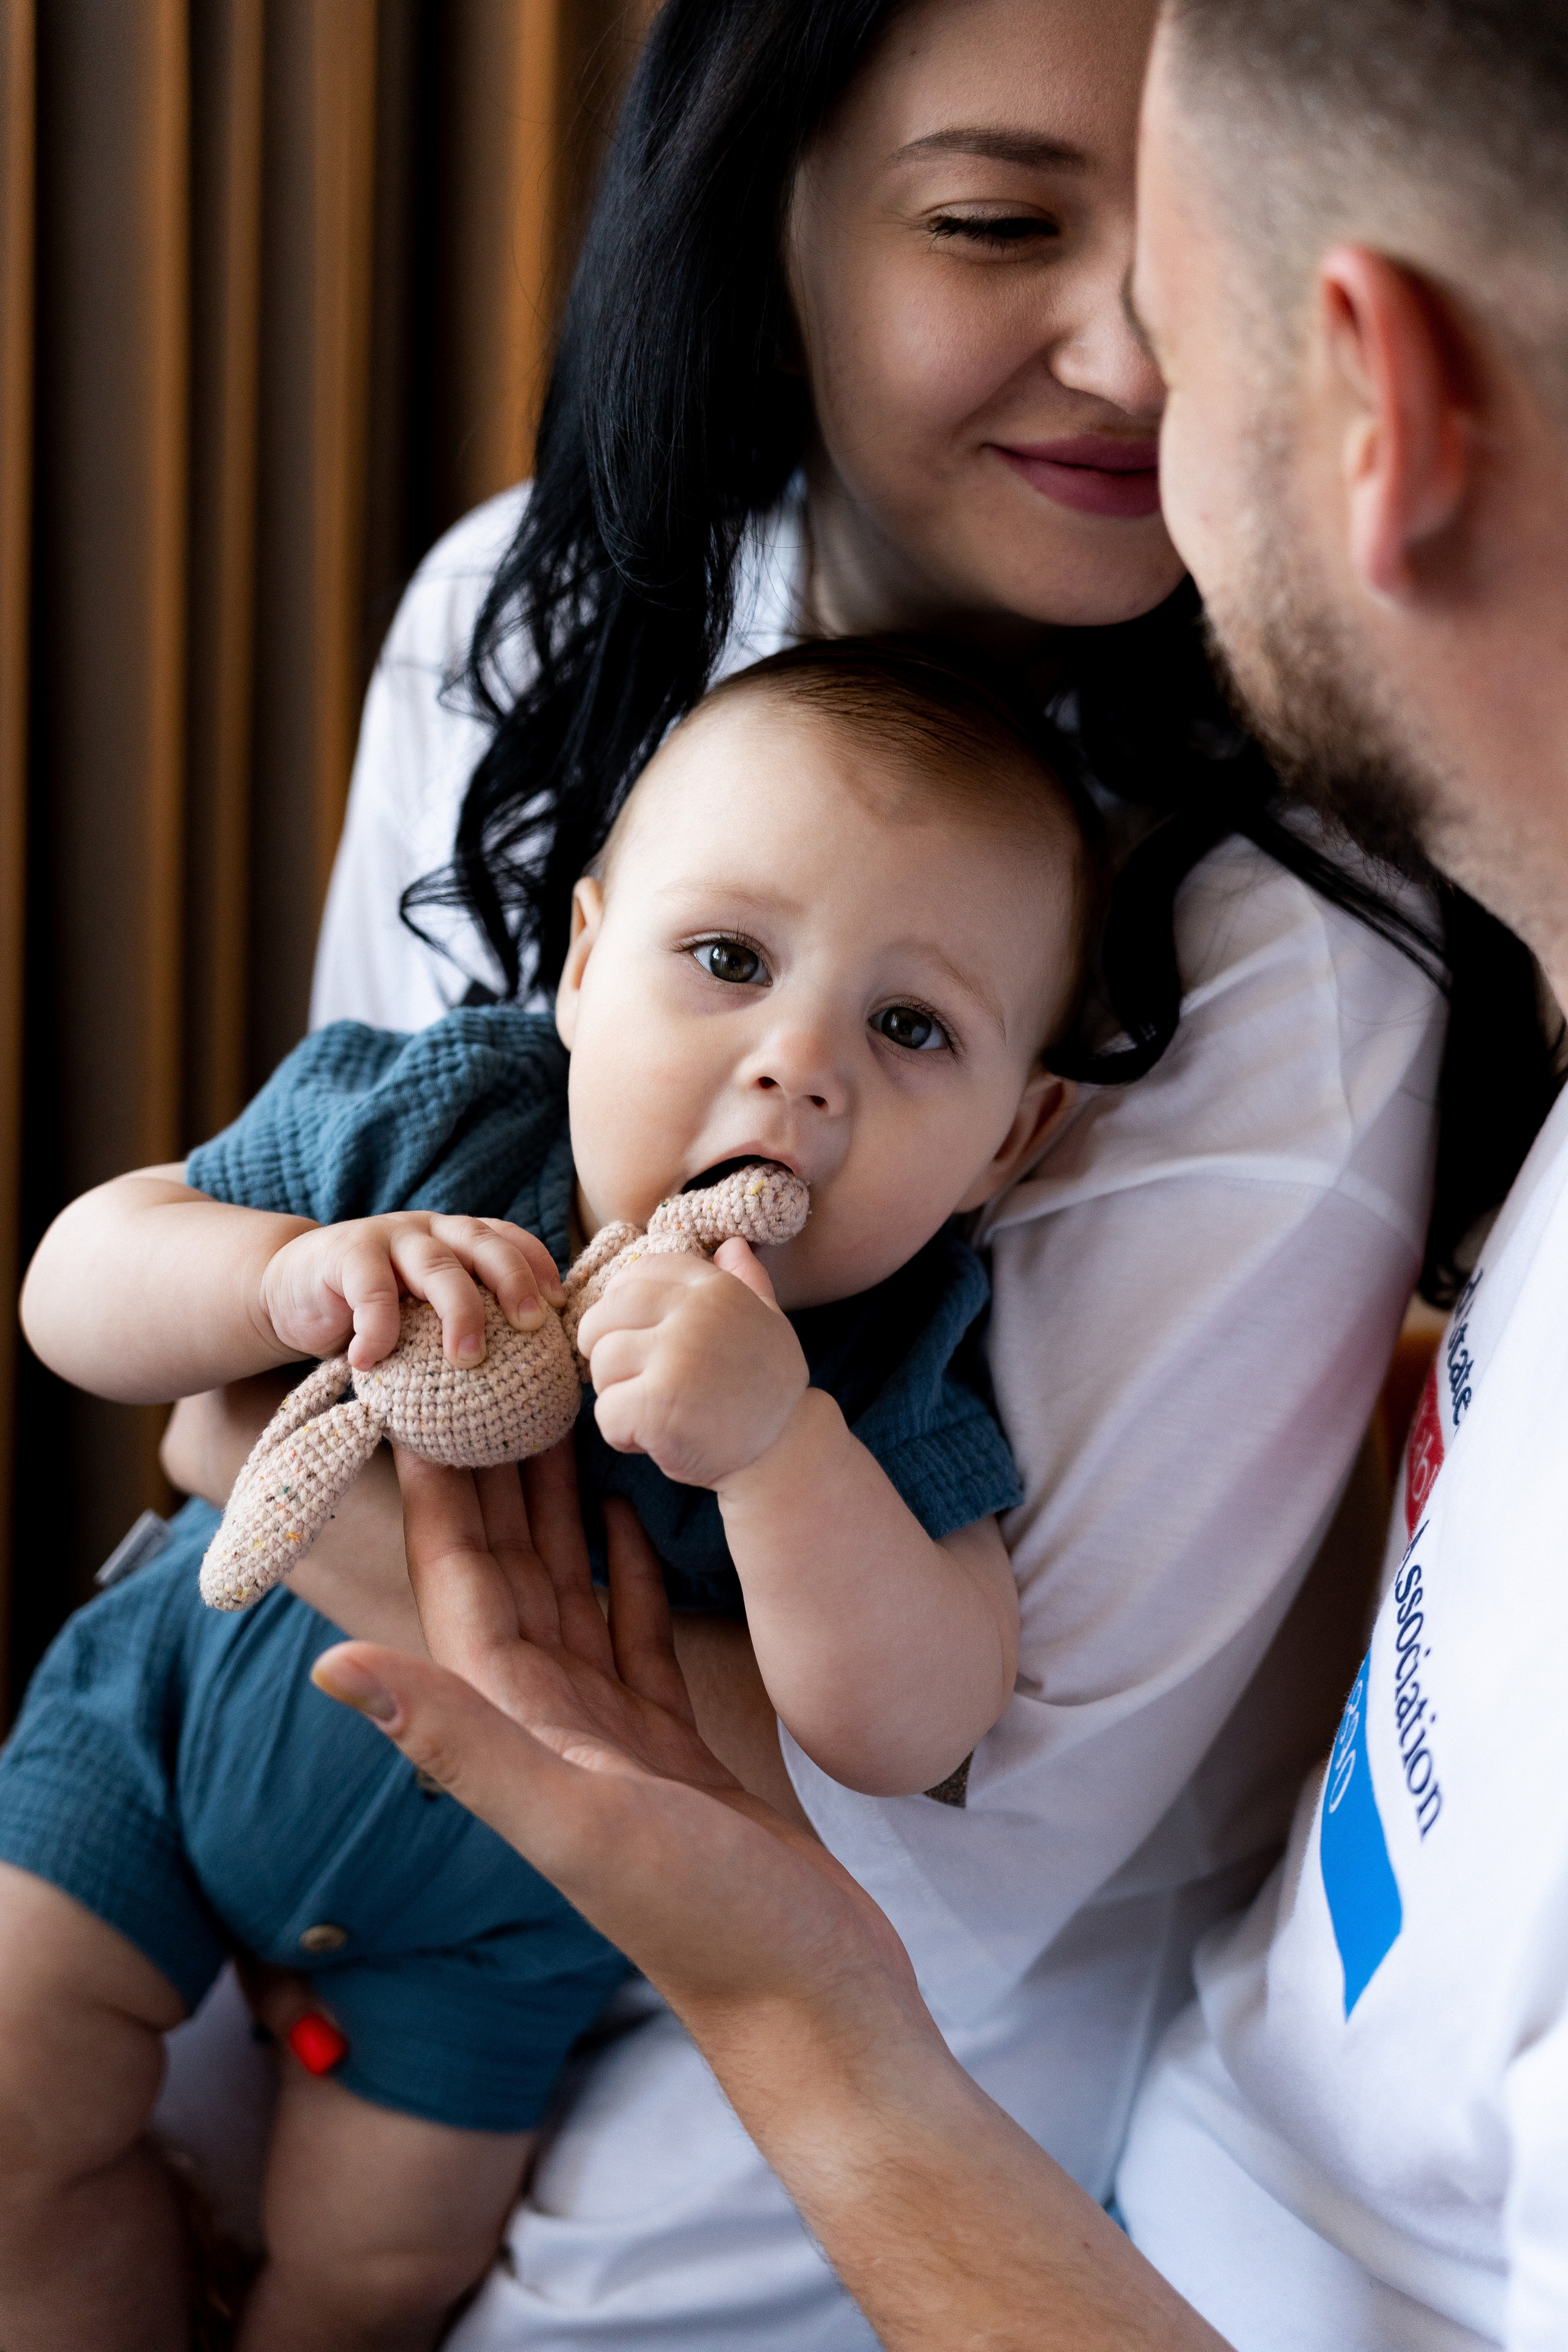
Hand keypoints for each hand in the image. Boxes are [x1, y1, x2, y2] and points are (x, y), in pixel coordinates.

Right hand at [260, 1213, 563, 1370]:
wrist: (291, 1290)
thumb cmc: (372, 1312)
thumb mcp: (422, 1312)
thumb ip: (461, 1323)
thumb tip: (525, 1376)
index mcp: (457, 1238)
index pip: (508, 1238)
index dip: (538, 1266)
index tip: (559, 1307)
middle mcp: (430, 1230)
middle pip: (483, 1244)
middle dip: (513, 1281)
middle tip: (531, 1325)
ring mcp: (387, 1237)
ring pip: (437, 1265)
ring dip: (459, 1311)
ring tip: (468, 1359)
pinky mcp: (343, 1254)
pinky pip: (370, 1291)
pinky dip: (378, 1329)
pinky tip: (371, 1363)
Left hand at [310, 1439, 920, 2038]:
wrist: (816, 2002)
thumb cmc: (705, 1922)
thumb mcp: (577, 1822)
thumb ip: (458, 1743)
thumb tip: (329, 1666)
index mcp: (518, 1732)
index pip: (458, 1586)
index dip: (436, 1496)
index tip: (423, 1401)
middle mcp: (552, 1728)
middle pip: (510, 1575)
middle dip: (494, 1479)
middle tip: (497, 1377)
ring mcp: (617, 1736)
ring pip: (573, 1593)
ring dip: (557, 1508)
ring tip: (557, 1415)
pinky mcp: (678, 1743)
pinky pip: (638, 1630)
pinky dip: (629, 1566)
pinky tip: (630, 1509)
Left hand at [575, 1239, 808, 1486]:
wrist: (784, 1453)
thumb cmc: (767, 1389)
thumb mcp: (767, 1324)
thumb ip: (746, 1282)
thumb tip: (732, 1244)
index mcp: (714, 1289)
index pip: (637, 1273)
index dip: (622, 1305)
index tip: (636, 1335)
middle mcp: (695, 1315)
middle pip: (606, 1315)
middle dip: (606, 1349)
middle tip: (633, 1380)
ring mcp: (676, 1358)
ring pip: (602, 1364)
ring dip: (617, 1395)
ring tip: (652, 1412)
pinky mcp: (658, 1406)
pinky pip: (606, 1413)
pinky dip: (621, 1434)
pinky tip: (653, 1441)